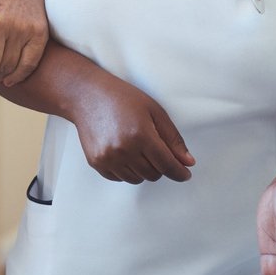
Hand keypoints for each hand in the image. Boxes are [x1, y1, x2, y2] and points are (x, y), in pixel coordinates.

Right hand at [67, 74, 194, 182]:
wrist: (88, 96)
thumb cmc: (122, 98)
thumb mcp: (155, 111)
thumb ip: (173, 139)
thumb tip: (188, 162)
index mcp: (141, 135)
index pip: (167, 165)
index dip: (179, 172)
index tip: (185, 174)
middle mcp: (123, 150)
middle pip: (153, 174)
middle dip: (161, 166)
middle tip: (157, 150)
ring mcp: (108, 158)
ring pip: (137, 179)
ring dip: (144, 170)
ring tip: (139, 149)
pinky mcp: (96, 162)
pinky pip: (120, 178)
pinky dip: (127, 170)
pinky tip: (125, 152)